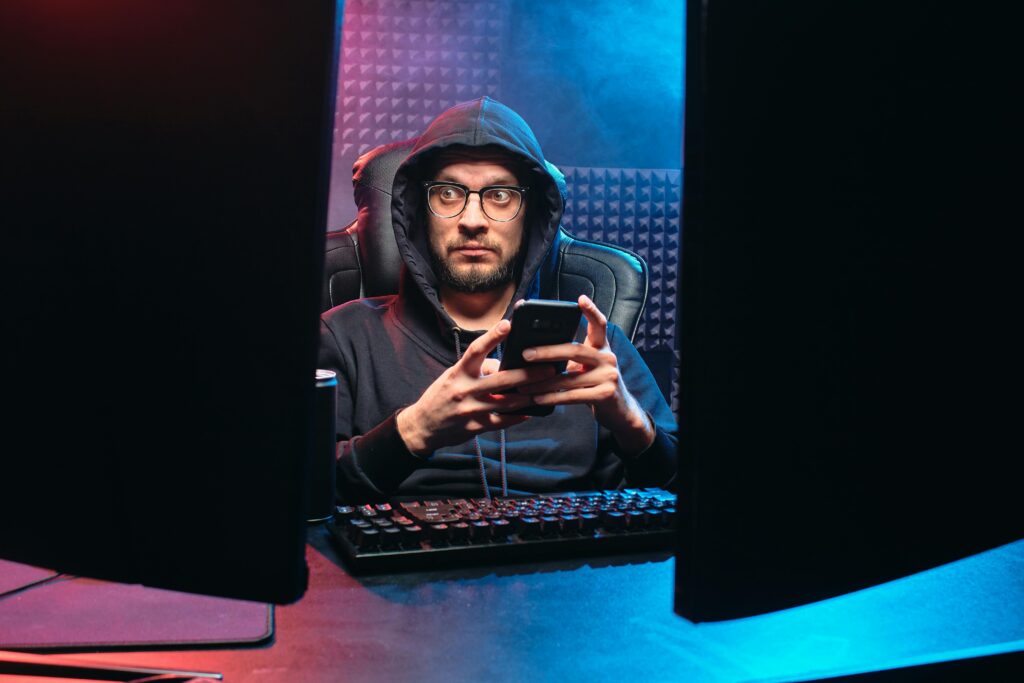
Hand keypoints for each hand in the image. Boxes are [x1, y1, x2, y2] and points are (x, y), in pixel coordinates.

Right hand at [396, 319, 555, 455]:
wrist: (424, 426)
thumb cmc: (442, 395)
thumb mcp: (453, 376)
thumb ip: (478, 368)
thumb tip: (503, 365)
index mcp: (458, 373)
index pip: (476, 350)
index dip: (492, 336)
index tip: (508, 324)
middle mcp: (464, 390)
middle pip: (501, 380)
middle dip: (527, 374)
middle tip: (549, 368)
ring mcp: (471, 410)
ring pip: (507, 402)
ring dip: (529, 396)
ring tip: (547, 390)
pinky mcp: (476, 426)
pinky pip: (503, 421)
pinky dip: (518, 416)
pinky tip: (531, 412)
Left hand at [515, 295, 655, 454]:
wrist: (619, 411)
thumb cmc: (595, 383)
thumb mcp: (587, 366)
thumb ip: (570, 357)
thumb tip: (534, 351)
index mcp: (602, 347)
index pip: (599, 324)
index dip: (591, 311)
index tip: (580, 299)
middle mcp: (608, 358)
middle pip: (574, 350)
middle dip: (547, 351)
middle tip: (526, 354)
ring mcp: (609, 376)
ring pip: (569, 378)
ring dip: (542, 382)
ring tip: (522, 385)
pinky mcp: (605, 395)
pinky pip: (572, 395)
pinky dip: (552, 397)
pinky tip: (537, 398)